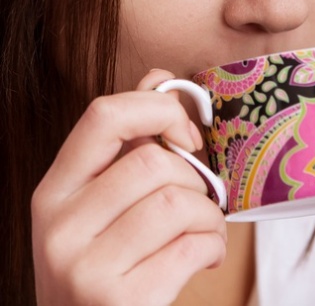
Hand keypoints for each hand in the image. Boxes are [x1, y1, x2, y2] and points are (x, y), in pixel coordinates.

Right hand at [31, 70, 226, 305]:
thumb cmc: (102, 265)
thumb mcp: (98, 205)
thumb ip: (128, 142)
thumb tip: (161, 78)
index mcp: (54, 191)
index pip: (104, 115)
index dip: (158, 110)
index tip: (186, 134)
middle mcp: (59, 226)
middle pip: (151, 162)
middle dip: (194, 176)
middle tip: (201, 197)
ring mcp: (83, 268)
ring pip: (176, 202)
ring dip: (210, 214)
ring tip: (206, 229)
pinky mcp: (117, 302)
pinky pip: (190, 246)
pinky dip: (214, 245)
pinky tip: (206, 255)